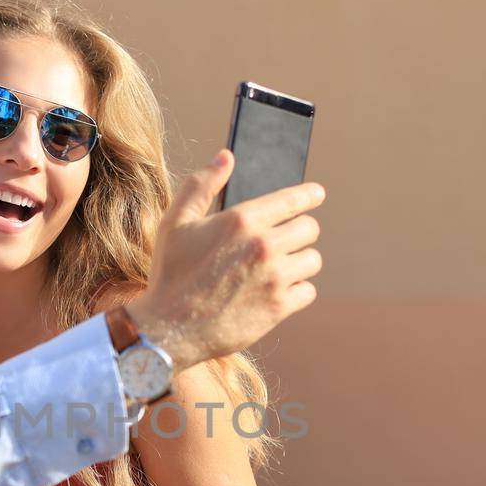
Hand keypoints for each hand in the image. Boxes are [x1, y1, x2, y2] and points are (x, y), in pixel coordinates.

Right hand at [126, 150, 323, 368]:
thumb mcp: (176, 222)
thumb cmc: (170, 273)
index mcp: (241, 220)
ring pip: (312, 260)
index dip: (309, 195)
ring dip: (299, 262)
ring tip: (279, 268)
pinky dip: (296, 292)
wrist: (168, 329)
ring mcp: (274, 278)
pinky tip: (276, 292)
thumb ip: (202, 185)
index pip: (293, 200)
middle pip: (309, 228)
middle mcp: (264, 245)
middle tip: (284, 240)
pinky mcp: (279, 307)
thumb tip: (226, 156)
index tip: (317, 194)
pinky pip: (308, 291)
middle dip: (299, 231)